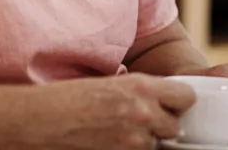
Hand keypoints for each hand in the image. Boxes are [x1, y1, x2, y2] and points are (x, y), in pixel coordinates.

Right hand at [31, 73, 195, 148]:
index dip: (177, 101)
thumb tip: (159, 100)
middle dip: (161, 125)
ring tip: (119, 132)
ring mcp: (134, 140)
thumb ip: (140, 92)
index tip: (169, 104)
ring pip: (156, 145)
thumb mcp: (111, 83)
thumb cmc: (69, 98)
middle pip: (174, 126)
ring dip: (144, 141)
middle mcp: (143, 113)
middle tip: (140, 122)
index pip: (186, 96)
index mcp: (142, 87)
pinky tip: (111, 143)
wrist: (42, 120)